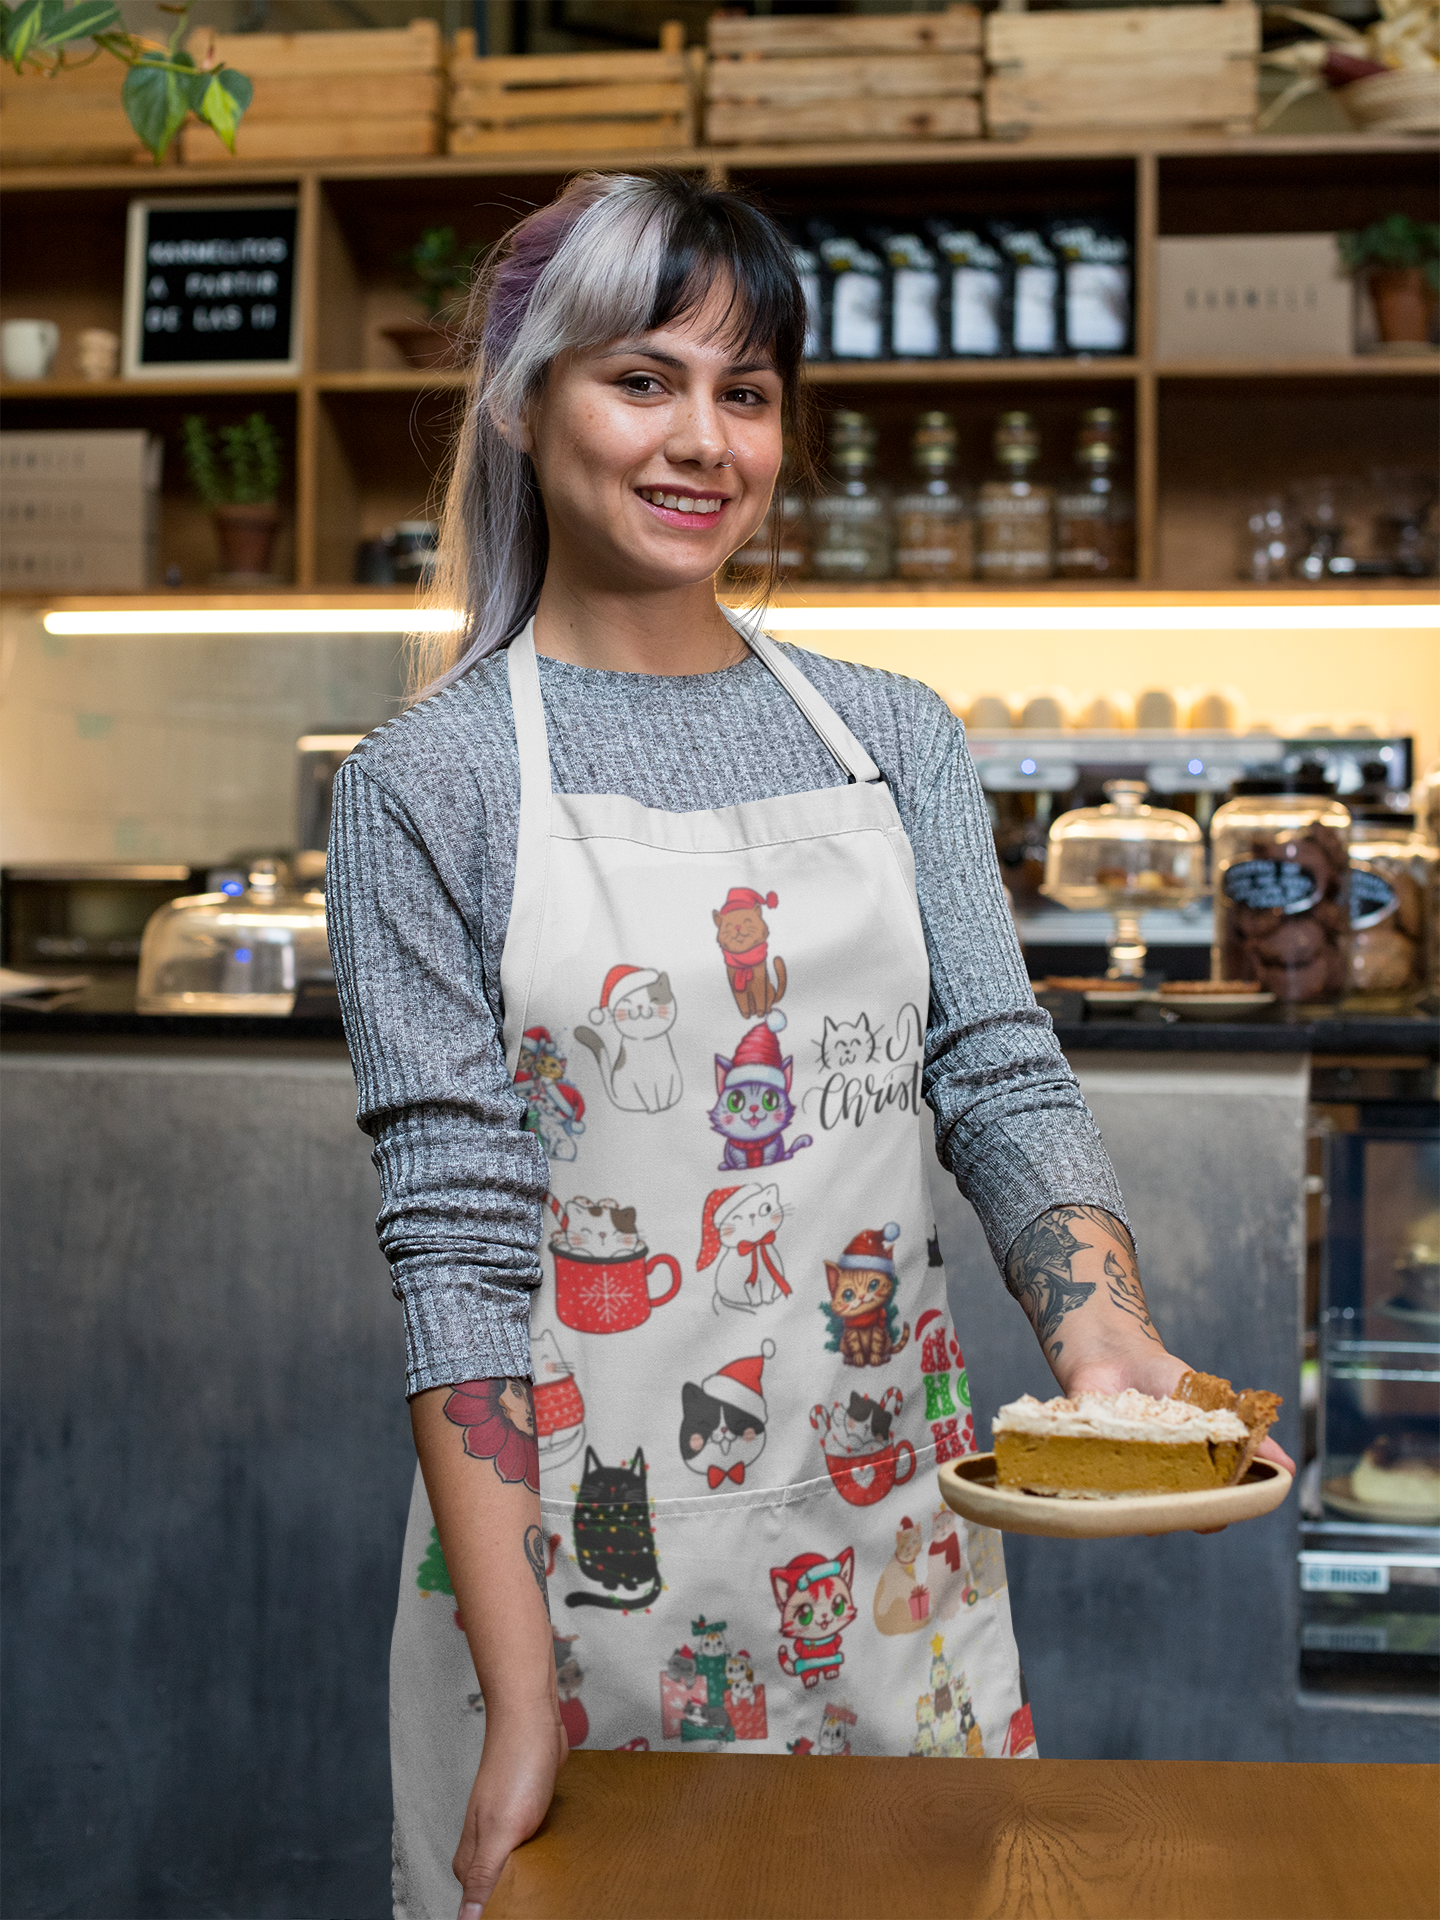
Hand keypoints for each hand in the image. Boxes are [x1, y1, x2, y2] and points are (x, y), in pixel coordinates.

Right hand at [455, 1703, 567, 1919]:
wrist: (533, 1720)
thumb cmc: (515, 1767)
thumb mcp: (500, 1829)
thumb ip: (484, 1876)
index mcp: (472, 1859)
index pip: (483, 1908)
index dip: (504, 1913)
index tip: (526, 1913)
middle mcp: (484, 1848)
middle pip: (504, 1893)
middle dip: (525, 1898)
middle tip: (548, 1900)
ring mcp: (507, 1831)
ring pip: (522, 1873)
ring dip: (539, 1880)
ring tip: (558, 1882)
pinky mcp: (529, 1818)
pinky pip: (538, 1851)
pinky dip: (549, 1857)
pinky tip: (563, 1860)